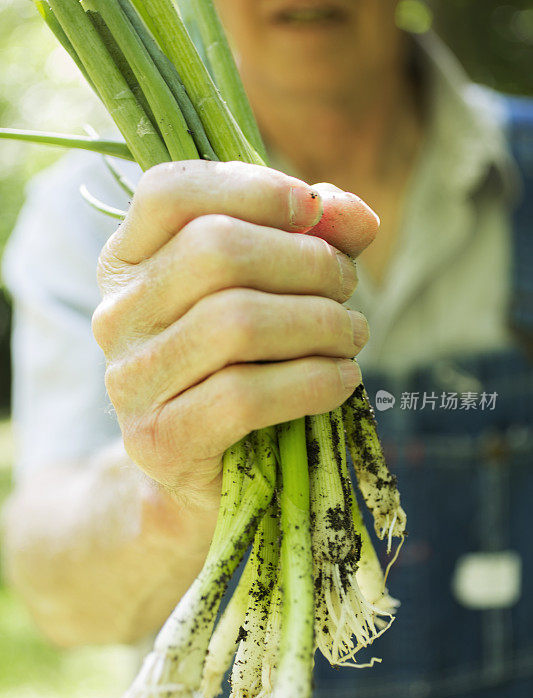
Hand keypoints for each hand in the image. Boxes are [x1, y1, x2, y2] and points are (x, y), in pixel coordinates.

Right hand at [92, 161, 378, 509]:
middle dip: (307, 262)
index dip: (251, 187)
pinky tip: (342, 380)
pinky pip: (244, 396)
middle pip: (216, 250)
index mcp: (129, 261)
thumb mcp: (273, 290)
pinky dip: (312, 382)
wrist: (209, 469)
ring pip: (236, 322)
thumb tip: (355, 215)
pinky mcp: (159, 438)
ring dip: (320, 323)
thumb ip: (311, 241)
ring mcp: (130, 379)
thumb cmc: (246, 364)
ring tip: (352, 335)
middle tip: (346, 288)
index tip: (314, 211)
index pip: (170, 192)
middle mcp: (117, 314)